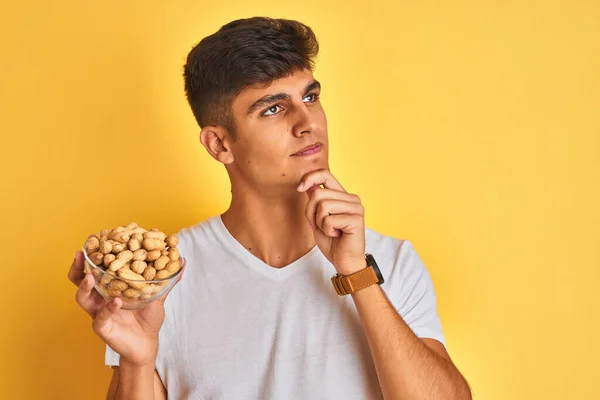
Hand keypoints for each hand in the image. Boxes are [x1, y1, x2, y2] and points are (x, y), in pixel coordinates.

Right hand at [67, 251, 182, 365]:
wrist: (147, 343)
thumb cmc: (148, 318)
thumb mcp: (157, 295)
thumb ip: (166, 279)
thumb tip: (182, 260)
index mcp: (110, 286)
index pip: (98, 267)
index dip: (96, 254)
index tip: (97, 238)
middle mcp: (100, 297)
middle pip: (80, 279)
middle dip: (78, 266)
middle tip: (80, 254)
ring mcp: (98, 312)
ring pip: (82, 297)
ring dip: (85, 285)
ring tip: (91, 276)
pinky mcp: (102, 327)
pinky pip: (101, 316)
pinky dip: (108, 308)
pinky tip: (116, 301)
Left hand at [297, 169, 367, 275]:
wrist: (344, 262)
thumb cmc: (332, 242)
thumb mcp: (318, 218)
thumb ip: (316, 201)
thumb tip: (307, 185)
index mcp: (343, 195)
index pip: (325, 174)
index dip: (310, 178)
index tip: (299, 188)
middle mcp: (352, 198)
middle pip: (318, 193)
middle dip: (310, 212)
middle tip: (319, 226)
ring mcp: (356, 208)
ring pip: (323, 206)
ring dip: (320, 222)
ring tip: (331, 230)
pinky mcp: (356, 219)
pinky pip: (329, 220)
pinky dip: (327, 230)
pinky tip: (337, 235)